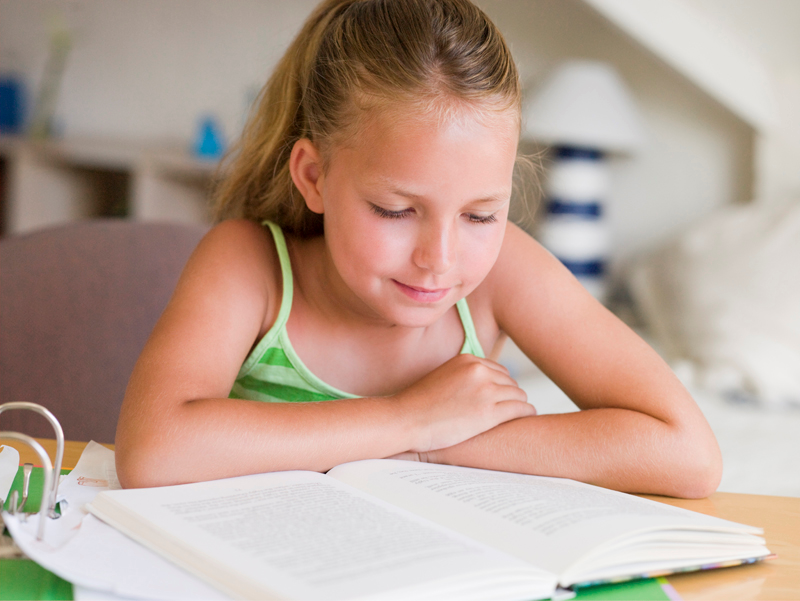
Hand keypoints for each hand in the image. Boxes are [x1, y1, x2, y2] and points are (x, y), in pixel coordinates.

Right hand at [392, 354, 535, 452]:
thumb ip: (462, 377)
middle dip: (510, 395)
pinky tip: (525, 419)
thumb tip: (476, 388)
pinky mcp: (489, 412)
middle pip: (510, 382)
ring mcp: (485, 391)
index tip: (500, 398)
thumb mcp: (442, 378)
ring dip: (519, 405)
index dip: (500, 386)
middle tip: (509, 409)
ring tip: (518, 416)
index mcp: (467, 360)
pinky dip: (526, 413)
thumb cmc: (418, 405)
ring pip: (519, 395)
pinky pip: (520, 409)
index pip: (498, 370)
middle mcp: (479, 371)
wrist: (405, 420)